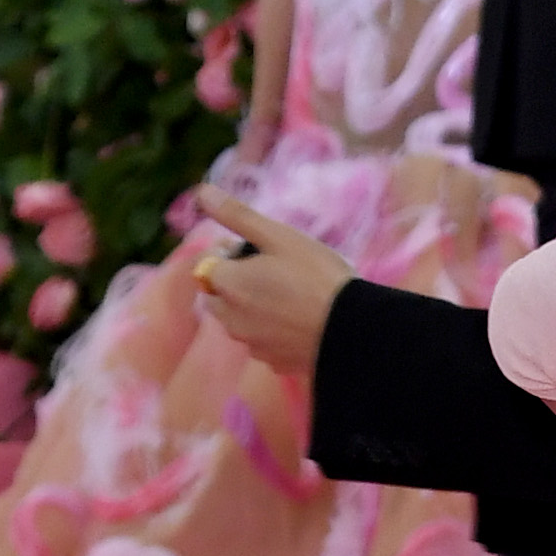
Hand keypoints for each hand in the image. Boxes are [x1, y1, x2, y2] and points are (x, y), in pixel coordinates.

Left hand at [191, 196, 347, 374]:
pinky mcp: (274, 363)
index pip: (207, 263)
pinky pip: (262, 341)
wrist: (353, 330)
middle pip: (219, 295)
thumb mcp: (278, 236)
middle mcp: (231, 319)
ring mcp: (252, 345)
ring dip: (252, 307)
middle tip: (275, 273)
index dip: (229, 252)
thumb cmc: (316, 276)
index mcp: (228, 285)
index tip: (259, 250)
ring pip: (239, 320)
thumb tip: (201, 192)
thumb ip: (236, 215)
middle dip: (235, 282)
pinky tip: (300, 322)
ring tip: (292, 298)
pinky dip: (272, 331)